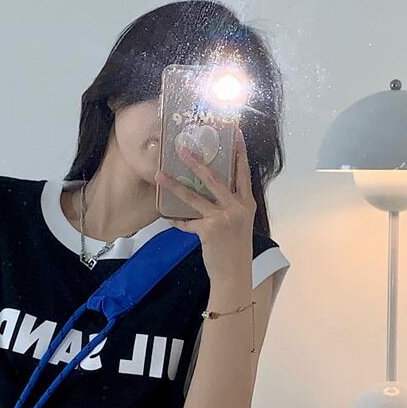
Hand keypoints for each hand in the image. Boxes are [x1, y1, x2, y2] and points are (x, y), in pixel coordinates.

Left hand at [155, 126, 256, 282]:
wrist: (234, 274)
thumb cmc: (235, 249)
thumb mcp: (240, 223)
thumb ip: (230, 206)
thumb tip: (211, 192)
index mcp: (246, 203)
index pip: (243, 172)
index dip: (239, 152)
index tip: (234, 133)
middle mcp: (237, 207)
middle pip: (215, 179)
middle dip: (197, 162)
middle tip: (182, 148)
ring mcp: (223, 218)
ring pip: (194, 197)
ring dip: (175, 185)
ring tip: (160, 174)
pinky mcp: (209, 230)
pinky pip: (187, 222)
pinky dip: (178, 221)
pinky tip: (170, 219)